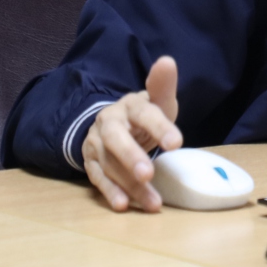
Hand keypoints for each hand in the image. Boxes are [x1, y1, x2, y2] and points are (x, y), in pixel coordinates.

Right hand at [82, 56, 182, 211]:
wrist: (114, 124)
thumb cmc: (144, 115)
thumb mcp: (158, 101)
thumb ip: (163, 86)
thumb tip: (167, 61)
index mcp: (130, 105)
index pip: (145, 114)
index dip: (159, 127)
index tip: (177, 143)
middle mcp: (109, 122)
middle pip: (117, 139)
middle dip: (132, 157)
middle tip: (149, 174)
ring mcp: (96, 143)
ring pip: (110, 164)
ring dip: (130, 185)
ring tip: (153, 204)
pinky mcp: (90, 162)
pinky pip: (97, 178)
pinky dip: (109, 192)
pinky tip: (123, 205)